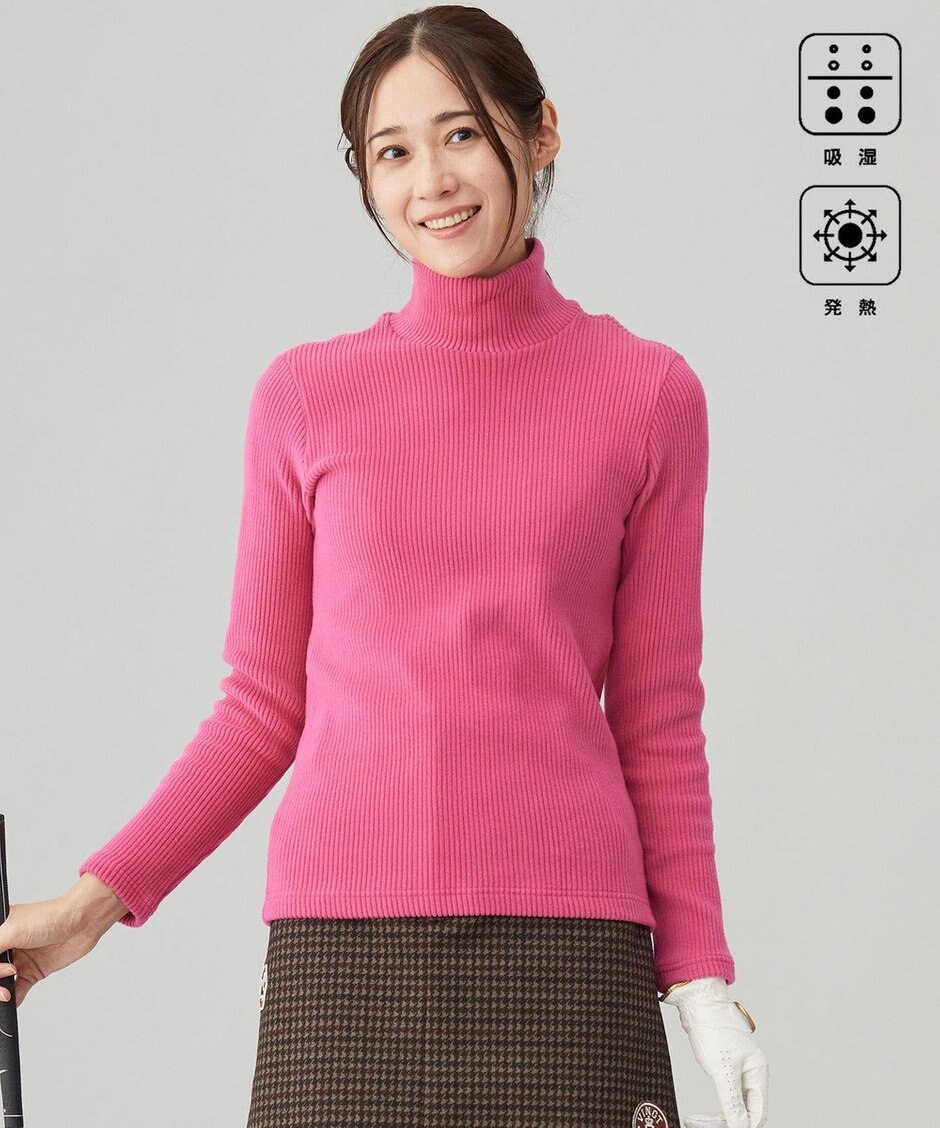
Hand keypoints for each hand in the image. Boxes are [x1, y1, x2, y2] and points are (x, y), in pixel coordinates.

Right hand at [0, 878, 126, 1007]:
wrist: (82, 922)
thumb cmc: (49, 916)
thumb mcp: (12, 930)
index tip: (1, 971)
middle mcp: (6, 947)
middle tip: (9, 973)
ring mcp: (18, 961)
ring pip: (0, 984)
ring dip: (1, 992)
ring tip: (7, 992)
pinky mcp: (32, 973)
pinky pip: (16, 992)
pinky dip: (13, 999)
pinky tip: (12, 1000)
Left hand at [660, 976, 768, 1127]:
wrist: (697, 1000)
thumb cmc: (712, 1028)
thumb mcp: (721, 1069)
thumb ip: (732, 1101)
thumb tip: (739, 1126)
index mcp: (757, 1071)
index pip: (758, 1113)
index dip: (743, 1126)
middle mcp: (752, 1070)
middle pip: (748, 1109)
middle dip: (731, 1121)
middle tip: (706, 1124)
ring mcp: (739, 1066)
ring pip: (736, 1101)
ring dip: (722, 1115)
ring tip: (701, 1120)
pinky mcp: (726, 1062)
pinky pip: (727, 1091)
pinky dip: (719, 1103)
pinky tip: (707, 1111)